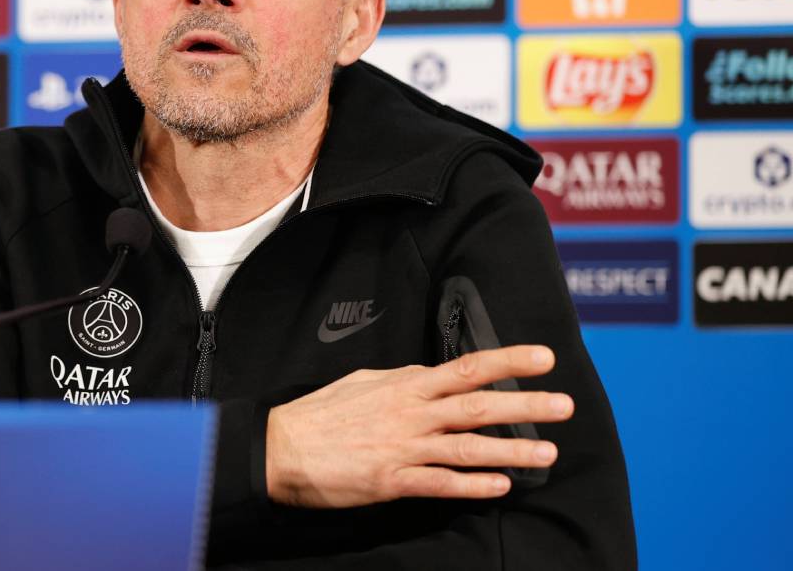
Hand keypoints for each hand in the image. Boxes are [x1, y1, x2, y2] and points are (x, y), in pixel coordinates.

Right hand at [264, 345, 572, 507]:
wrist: (279, 449)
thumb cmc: (318, 415)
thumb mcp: (361, 383)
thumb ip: (400, 381)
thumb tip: (428, 376)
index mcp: (404, 387)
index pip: (465, 368)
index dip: (507, 361)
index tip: (543, 357)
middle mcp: (410, 415)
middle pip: (478, 407)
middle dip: (526, 404)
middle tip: (564, 405)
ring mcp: (404, 449)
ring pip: (469, 447)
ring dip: (512, 450)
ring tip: (548, 451)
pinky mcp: (393, 481)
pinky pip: (442, 483)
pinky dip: (474, 485)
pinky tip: (502, 486)